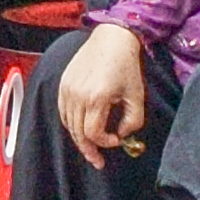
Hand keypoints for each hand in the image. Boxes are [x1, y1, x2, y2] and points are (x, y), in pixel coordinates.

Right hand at [56, 27, 150, 167]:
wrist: (111, 38)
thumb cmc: (126, 65)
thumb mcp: (136, 95)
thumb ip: (133, 121)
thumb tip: (121, 135)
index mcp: (96, 98)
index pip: (93, 133)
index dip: (104, 143)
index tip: (116, 141)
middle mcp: (77, 95)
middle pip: (78, 133)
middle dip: (89, 149)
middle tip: (98, 161)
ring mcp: (67, 89)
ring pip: (69, 124)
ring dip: (80, 138)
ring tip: (90, 148)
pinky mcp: (63, 84)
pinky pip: (63, 112)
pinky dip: (72, 124)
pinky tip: (81, 129)